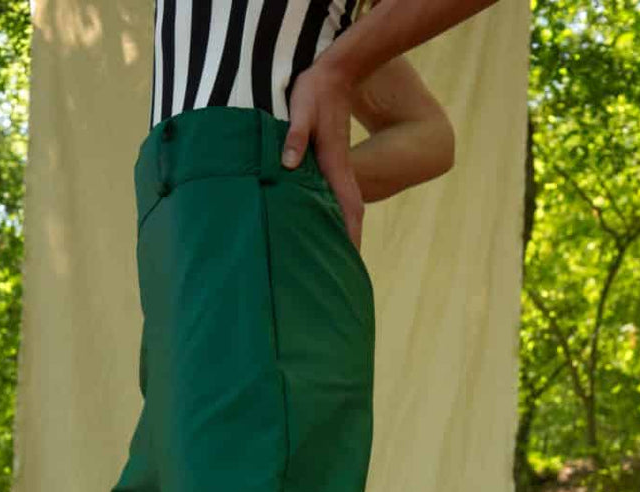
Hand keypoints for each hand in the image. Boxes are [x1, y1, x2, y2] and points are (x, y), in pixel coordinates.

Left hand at [281, 60, 364, 251]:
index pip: (349, 207)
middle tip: (342, 271)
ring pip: (342, 206)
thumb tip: (288, 163)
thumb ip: (294, 136)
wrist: (336, 71)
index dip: (350, 234)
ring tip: (332, 257)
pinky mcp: (330, 161)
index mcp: (334, 165)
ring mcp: (337, 167)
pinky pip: (333, 195)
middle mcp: (339, 171)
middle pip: (350, 214)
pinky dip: (332, 213)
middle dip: (348, 243)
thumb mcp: (301, 110)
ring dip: (341, 230)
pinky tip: (320, 224)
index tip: (351, 260)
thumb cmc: (315, 90)